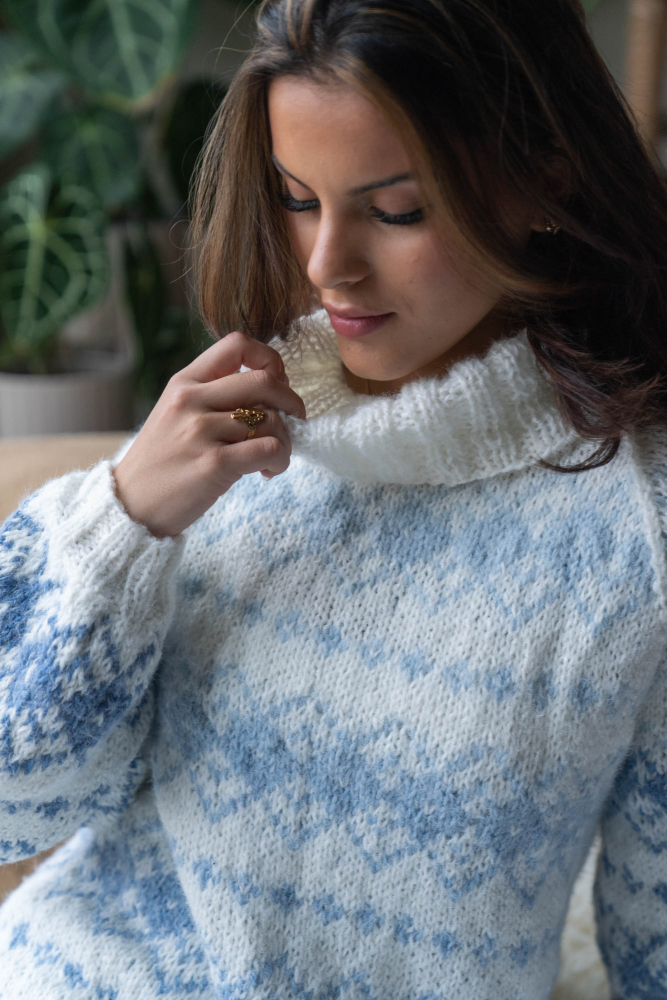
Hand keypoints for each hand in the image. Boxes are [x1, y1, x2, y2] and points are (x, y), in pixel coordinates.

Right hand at [112, 331, 305, 537]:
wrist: (130, 506)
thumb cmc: (161, 462)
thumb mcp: (175, 414)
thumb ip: (213, 396)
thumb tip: (270, 388)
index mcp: (184, 383)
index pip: (236, 344)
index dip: (269, 359)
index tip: (277, 382)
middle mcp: (191, 401)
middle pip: (264, 380)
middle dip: (292, 400)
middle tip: (295, 419)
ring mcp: (201, 432)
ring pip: (271, 420)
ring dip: (286, 441)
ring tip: (271, 458)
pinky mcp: (214, 464)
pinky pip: (269, 449)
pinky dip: (279, 460)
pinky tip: (266, 472)